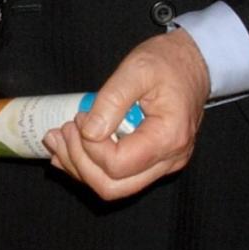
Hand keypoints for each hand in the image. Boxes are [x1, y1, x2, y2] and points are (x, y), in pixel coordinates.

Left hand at [42, 29, 209, 201]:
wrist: (191, 63)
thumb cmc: (167, 62)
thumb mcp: (137, 69)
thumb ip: (112, 100)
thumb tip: (89, 131)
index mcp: (168, 137)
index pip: (118, 164)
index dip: (90, 147)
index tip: (79, 118)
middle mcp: (168, 160)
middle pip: (114, 186)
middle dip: (79, 163)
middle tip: (60, 133)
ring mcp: (161, 164)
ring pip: (114, 187)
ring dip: (81, 167)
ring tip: (57, 140)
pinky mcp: (152, 161)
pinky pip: (119, 176)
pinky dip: (91, 166)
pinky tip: (70, 150)